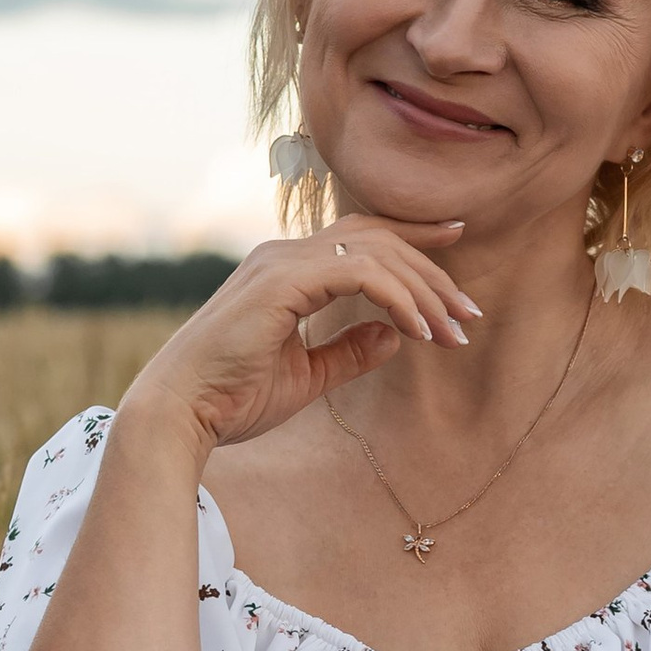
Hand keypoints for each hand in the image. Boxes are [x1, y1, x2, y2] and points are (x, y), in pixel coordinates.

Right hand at [120, 214, 484, 457]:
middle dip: (433, 273)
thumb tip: (396, 334)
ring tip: (453, 331)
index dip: (414, 235)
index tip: (458, 239)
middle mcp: (284, 254)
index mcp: (288, 270)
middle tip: (469, 315)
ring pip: (376, 251)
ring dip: (423, 289)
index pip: (362, 236)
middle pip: (378, 238)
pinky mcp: (282, 281)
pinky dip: (397, 297)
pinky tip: (420, 330)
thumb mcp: (308, 375)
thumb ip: (349, 350)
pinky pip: (360, 272)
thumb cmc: (232, 398)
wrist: (180, 414)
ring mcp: (281, 262)